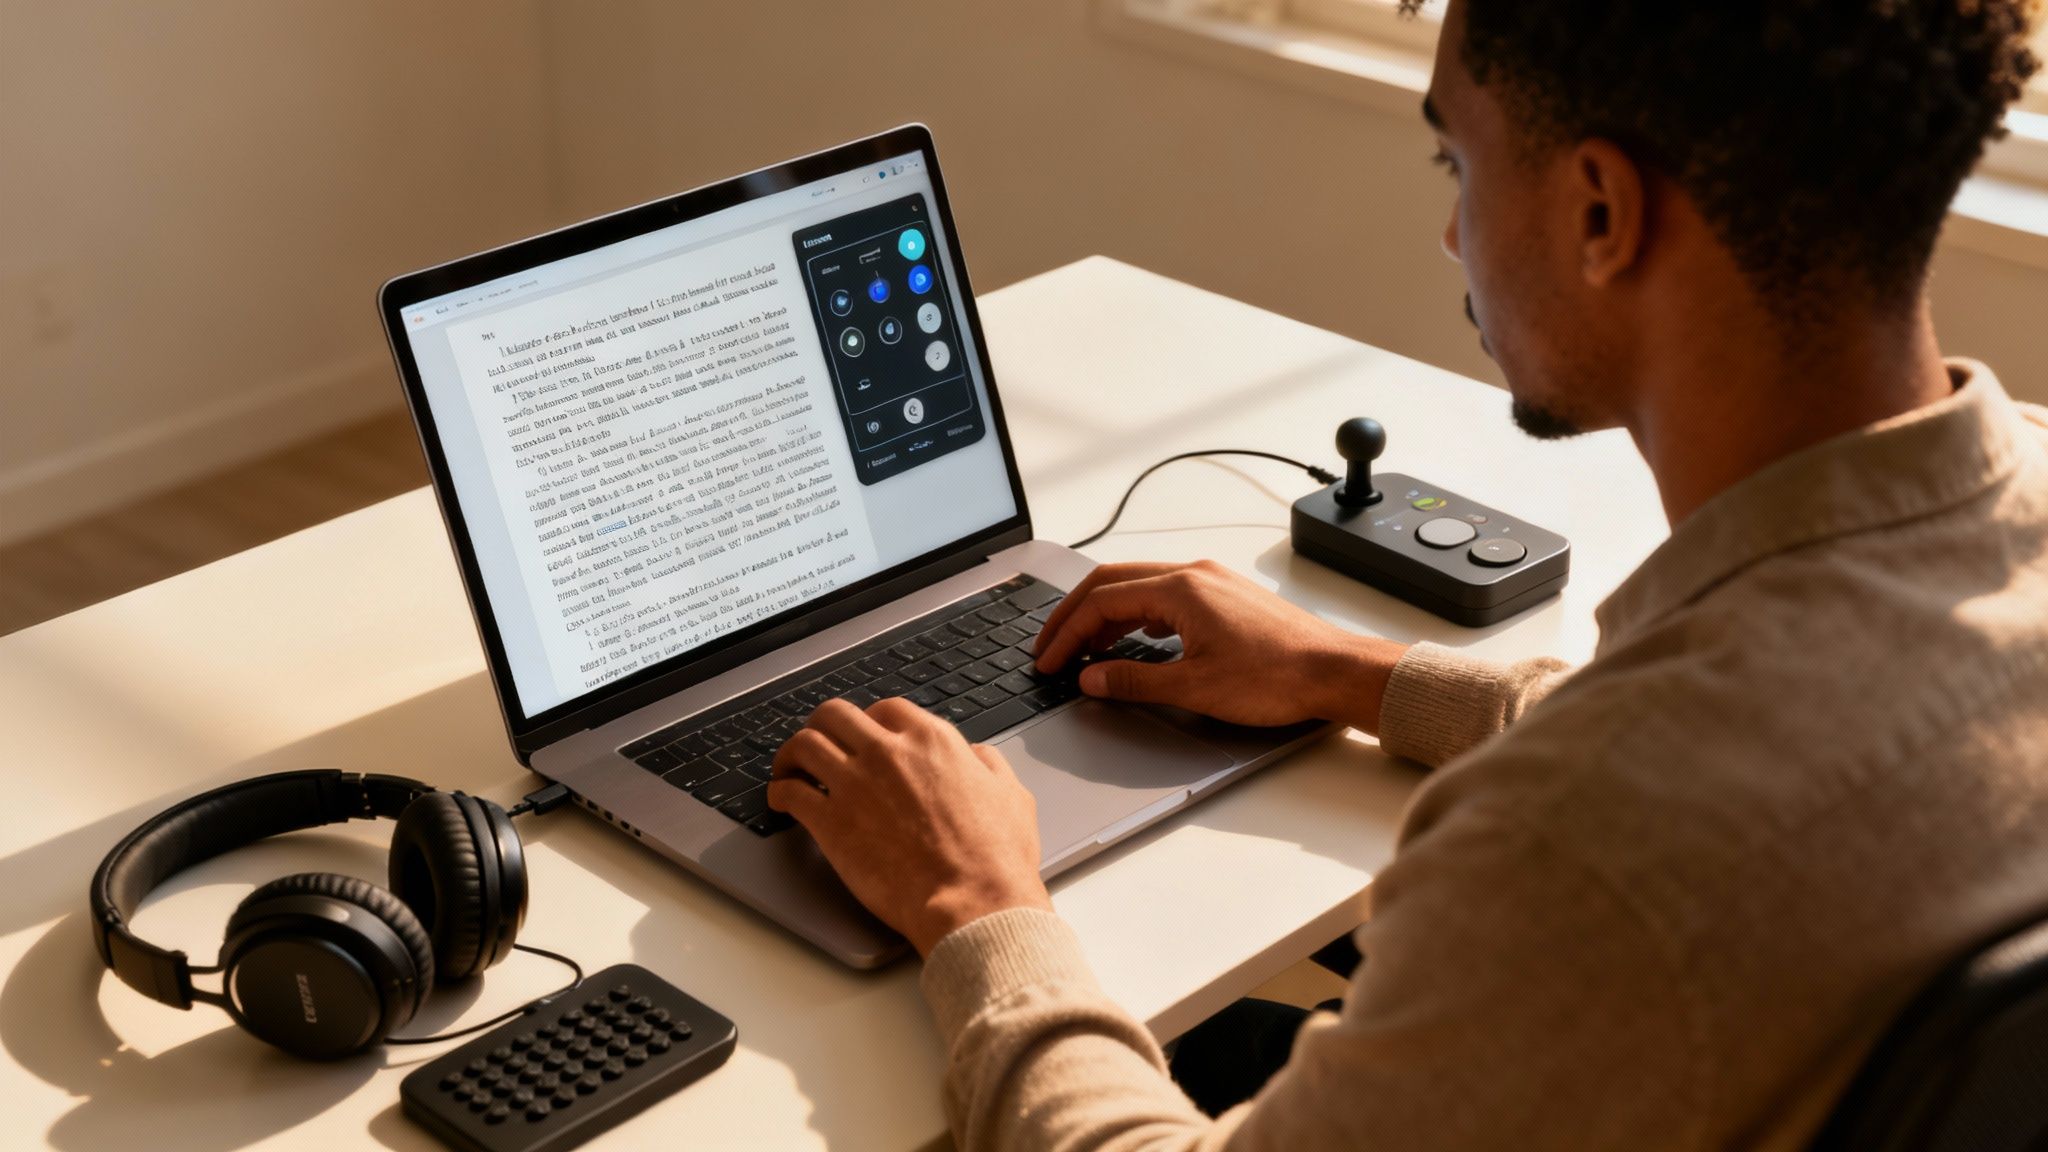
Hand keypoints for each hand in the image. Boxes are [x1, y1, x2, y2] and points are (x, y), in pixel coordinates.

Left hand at [767, 698, 1051, 955]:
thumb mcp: (1011, 795)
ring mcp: (855, 784)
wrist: (972, 902)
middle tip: (820, 741)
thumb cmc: (994, 858)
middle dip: (824, 725)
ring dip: (792, 754)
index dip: (871, 720)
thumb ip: (988, 765)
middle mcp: (888, 752)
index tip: (865, 735)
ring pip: (804, 743)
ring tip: (790, 767)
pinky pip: (790, 791)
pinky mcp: (830, 822)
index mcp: (931, 740)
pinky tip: (780, 799)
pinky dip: (779, 791)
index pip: (886, 709)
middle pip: (835, 714)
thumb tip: (976, 755)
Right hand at [1034, 560, 1406, 731]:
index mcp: (1181, 589)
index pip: (1101, 600)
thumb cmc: (1279, 676)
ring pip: (1139, 587)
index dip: (1067, 632)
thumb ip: (1134, 681)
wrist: (1335, 672)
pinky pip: (1165, 596)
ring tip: (1084, 650)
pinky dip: (1136, 616)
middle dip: (1075, 617)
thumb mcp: (1194, 687)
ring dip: (1106, 615)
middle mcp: (1194, 575)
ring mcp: (1212, 583)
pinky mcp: (1225, 598)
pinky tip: (1132, 641)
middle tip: (1051, 649)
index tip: (1049, 660)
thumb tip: (1091, 677)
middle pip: (1113, 582)